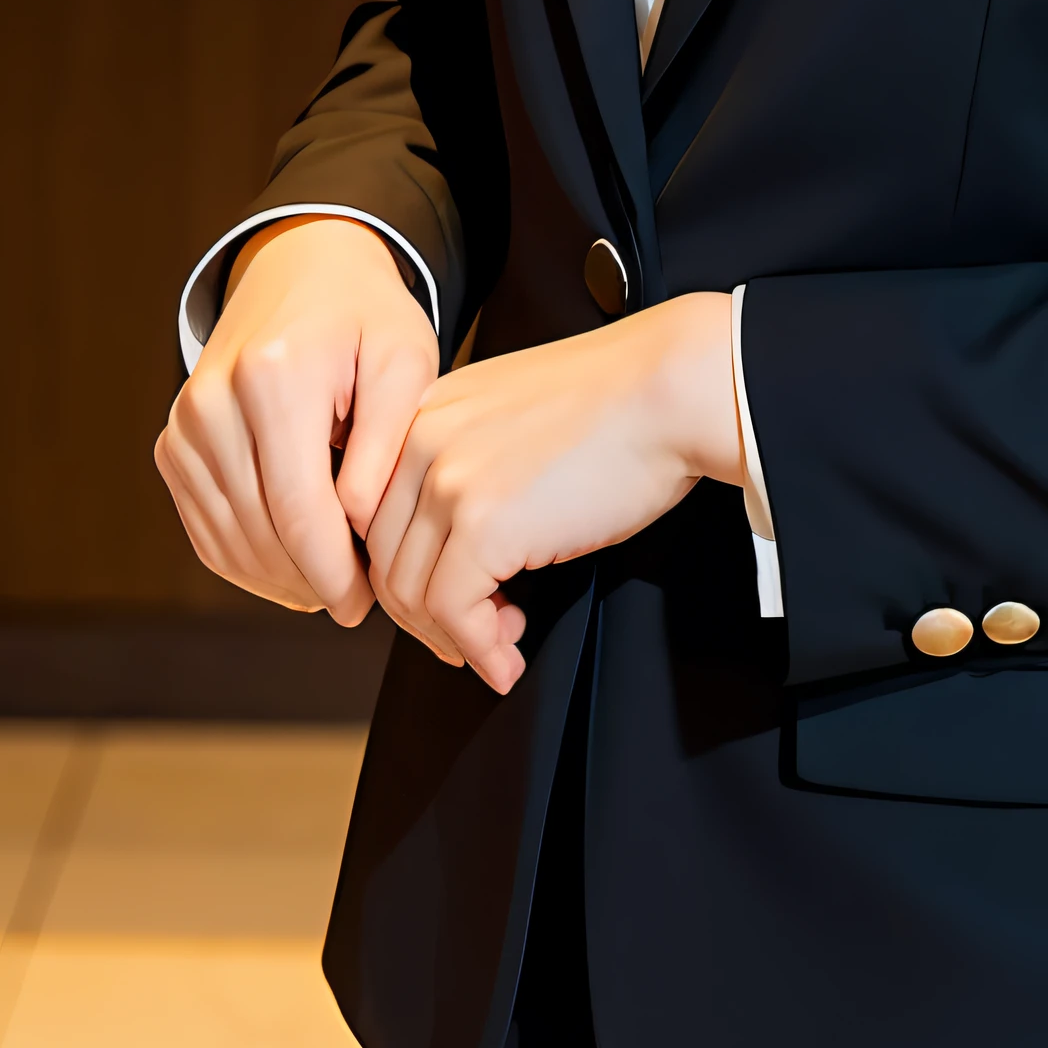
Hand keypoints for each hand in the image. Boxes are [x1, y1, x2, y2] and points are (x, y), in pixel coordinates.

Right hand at [155, 218, 439, 626]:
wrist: (300, 272)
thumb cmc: (365, 319)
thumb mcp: (404, 361)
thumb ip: (386, 441)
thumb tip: (356, 522)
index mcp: (275, 375)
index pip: (299, 508)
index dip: (333, 570)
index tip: (366, 603)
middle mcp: (213, 401)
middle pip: (261, 530)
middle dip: (311, 581)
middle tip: (358, 603)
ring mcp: (183, 425)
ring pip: (228, 538)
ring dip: (279, 578)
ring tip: (331, 588)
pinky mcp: (172, 446)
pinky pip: (205, 528)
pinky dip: (246, 560)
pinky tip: (291, 570)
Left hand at [360, 292, 741, 694]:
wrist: (671, 390)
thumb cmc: (618, 403)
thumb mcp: (514, 419)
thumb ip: (467, 465)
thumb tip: (457, 550)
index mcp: (424, 409)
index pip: (375, 513)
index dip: (407, 570)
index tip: (442, 600)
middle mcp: (421, 439)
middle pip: (384, 559)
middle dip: (427, 615)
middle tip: (478, 633)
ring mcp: (447, 480)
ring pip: (410, 594)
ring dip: (456, 638)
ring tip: (505, 641)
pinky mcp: (483, 522)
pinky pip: (454, 613)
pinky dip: (480, 650)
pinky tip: (509, 657)